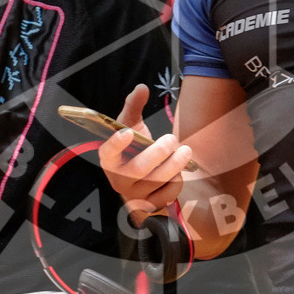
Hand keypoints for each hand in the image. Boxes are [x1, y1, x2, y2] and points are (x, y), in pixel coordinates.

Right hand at [98, 83, 191, 225]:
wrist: (142, 177)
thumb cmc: (134, 148)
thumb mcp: (131, 126)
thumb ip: (134, 106)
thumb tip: (142, 87)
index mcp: (110, 159)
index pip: (107, 153)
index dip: (116, 145)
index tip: (127, 133)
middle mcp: (118, 180)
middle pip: (138, 169)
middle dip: (158, 153)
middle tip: (172, 139)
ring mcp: (134, 195)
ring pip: (156, 182)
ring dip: (174, 165)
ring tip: (185, 151)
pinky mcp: (150, 206)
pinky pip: (167, 196)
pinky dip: (176, 183)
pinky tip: (178, 172)